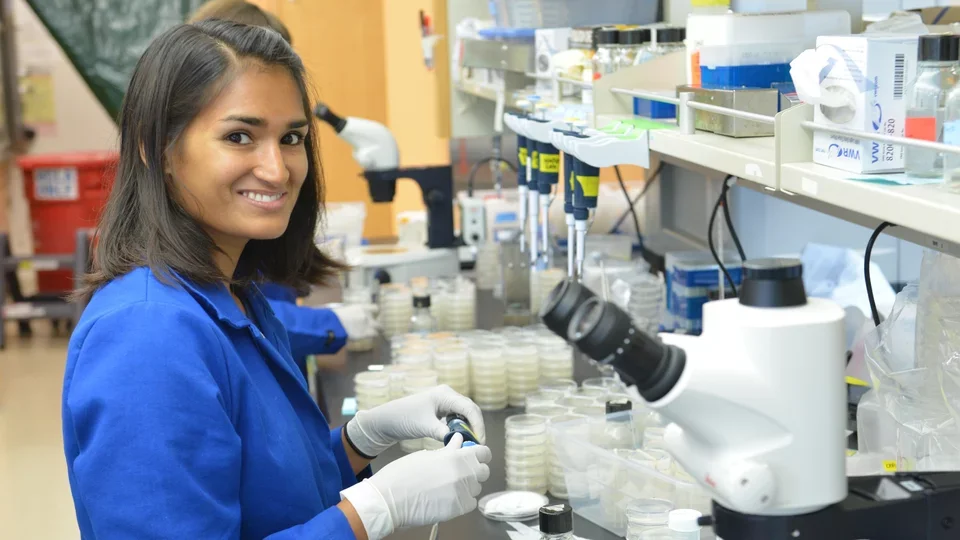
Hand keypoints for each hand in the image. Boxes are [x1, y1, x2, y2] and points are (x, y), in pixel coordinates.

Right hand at [330, 303, 379, 338]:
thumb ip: (352, 312)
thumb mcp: (344, 310)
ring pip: (379, 326)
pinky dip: (374, 335)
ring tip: (375, 332)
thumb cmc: (335, 316)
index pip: (375, 308)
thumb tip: (351, 316)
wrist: (334, 324)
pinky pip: (375, 334)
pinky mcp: (366, 333)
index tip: (374, 315)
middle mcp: (366, 314)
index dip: (375, 312)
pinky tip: (371, 336)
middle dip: (377, 322)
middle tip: (375, 325)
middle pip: (378, 318)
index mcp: (361, 307)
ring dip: (377, 329)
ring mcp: (367, 324)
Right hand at [340, 433, 491, 539]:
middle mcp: (464, 473)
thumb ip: (447, 449)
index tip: (476, 456)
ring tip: (448, 487)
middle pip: (483, 471)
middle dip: (475, 470)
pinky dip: (463, 501)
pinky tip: (448, 498)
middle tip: (461, 472)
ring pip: (476, 488)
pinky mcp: (458, 509)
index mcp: (455, 456)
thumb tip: (458, 441)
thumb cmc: (402, 474)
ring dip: (467, 486)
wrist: (389, 499)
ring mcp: (462, 492)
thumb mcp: (426, 455)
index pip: (484, 453)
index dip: (481, 454)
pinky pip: (470, 503)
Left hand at [346, 385, 485, 457]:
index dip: (477, 424)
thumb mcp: (424, 427)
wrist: (386, 420)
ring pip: (464, 415)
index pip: (469, 408)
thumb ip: (443, 433)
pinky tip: (458, 439)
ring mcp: (444, 403)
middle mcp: (447, 396)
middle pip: (470, 410)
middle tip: (477, 445)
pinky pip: (456, 419)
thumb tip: (461, 442)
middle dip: (475, 427)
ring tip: (469, 444)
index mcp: (445, 394)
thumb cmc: (404, 418)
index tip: (479, 441)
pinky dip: (460, 429)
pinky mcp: (441, 411)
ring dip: (468, 429)